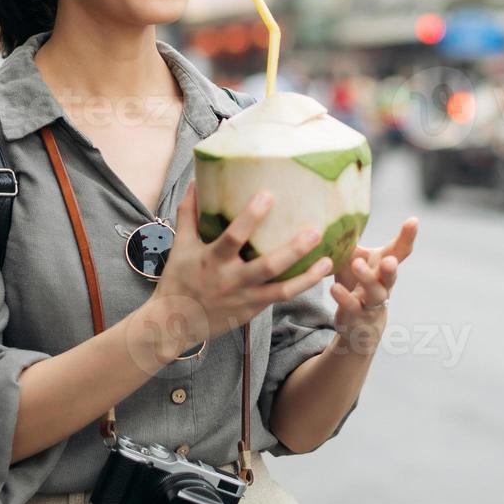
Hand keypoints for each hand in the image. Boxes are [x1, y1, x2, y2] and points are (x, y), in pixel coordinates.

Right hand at [144, 180, 333, 361]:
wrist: (175, 323)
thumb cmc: (179, 279)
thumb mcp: (181, 245)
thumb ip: (189, 213)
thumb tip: (195, 180)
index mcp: (212, 260)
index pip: (233, 237)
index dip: (250, 217)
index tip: (268, 195)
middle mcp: (231, 280)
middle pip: (267, 266)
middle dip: (293, 250)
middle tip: (315, 231)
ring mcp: (246, 298)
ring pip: (282, 290)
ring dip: (307, 277)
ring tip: (328, 260)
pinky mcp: (254, 310)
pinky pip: (281, 297)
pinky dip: (301, 286)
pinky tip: (318, 273)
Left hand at [331, 217, 418, 343]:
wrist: (358, 323)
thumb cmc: (356, 283)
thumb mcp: (353, 259)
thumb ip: (348, 242)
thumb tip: (333, 214)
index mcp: (384, 267)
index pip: (401, 251)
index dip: (408, 237)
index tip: (414, 220)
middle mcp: (383, 284)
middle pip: (391, 276)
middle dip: (391, 267)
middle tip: (389, 259)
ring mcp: (372, 302)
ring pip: (375, 292)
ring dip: (367, 279)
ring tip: (357, 264)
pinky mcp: (357, 316)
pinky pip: (352, 307)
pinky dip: (343, 298)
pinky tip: (334, 288)